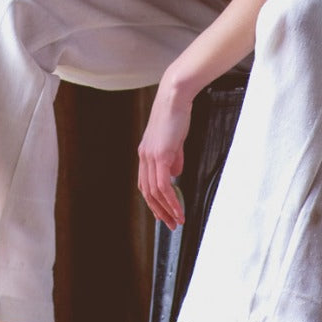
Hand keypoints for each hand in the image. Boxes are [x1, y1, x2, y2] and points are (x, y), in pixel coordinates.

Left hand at [137, 83, 192, 230]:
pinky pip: (164, 184)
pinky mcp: (161, 155)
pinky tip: (178, 208)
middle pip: (147, 192)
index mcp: (145, 154)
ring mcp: (151, 156)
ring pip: (155, 192)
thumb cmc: (176, 115)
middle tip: (170, 224)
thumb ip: (174, 158)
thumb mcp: (174, 141)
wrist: (174, 97)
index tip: (164, 213)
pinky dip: (171, 200)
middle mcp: (144, 157)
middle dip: (158, 211)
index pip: (145, 184)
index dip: (154, 201)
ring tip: (177, 220)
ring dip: (167, 209)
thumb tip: (176, 174)